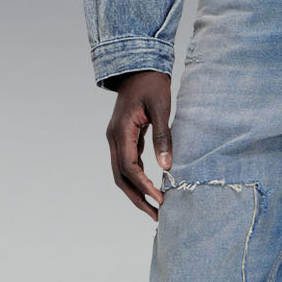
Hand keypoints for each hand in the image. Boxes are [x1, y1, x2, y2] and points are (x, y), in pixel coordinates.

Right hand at [105, 70, 172, 219]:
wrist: (138, 65)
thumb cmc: (152, 83)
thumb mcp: (162, 107)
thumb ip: (164, 136)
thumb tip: (167, 167)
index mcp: (120, 131)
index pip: (129, 167)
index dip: (144, 186)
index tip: (160, 199)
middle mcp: (114, 138)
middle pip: (121, 177)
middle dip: (138, 198)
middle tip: (158, 216)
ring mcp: (116, 139)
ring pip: (122, 173)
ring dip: (137, 192)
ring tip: (156, 208)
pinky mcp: (124, 138)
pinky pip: (128, 164)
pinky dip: (138, 179)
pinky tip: (153, 188)